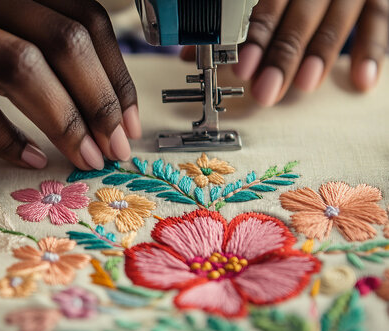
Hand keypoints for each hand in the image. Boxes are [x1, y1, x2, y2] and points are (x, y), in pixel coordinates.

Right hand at [0, 0, 140, 169]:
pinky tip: (30, 158)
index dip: (116, 74)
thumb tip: (115, 114)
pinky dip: (5, 138)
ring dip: (62, 121)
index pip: (84, 16)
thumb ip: (54, 67)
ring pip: (18, 65)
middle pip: (60, 39)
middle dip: (97, 101)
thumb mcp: (7, 49)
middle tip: (113, 148)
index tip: (130, 124)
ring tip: (83, 157)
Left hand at [181, 0, 387, 105]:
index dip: (255, 37)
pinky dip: (373, 49)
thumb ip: (228, 19)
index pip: (265, 4)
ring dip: (320, 54)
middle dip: (283, 54)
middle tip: (266, 91)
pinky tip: (361, 80)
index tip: (241, 68)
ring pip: (337, 17)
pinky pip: (380, 19)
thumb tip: (191, 55)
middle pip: (300, 14)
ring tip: (304, 85)